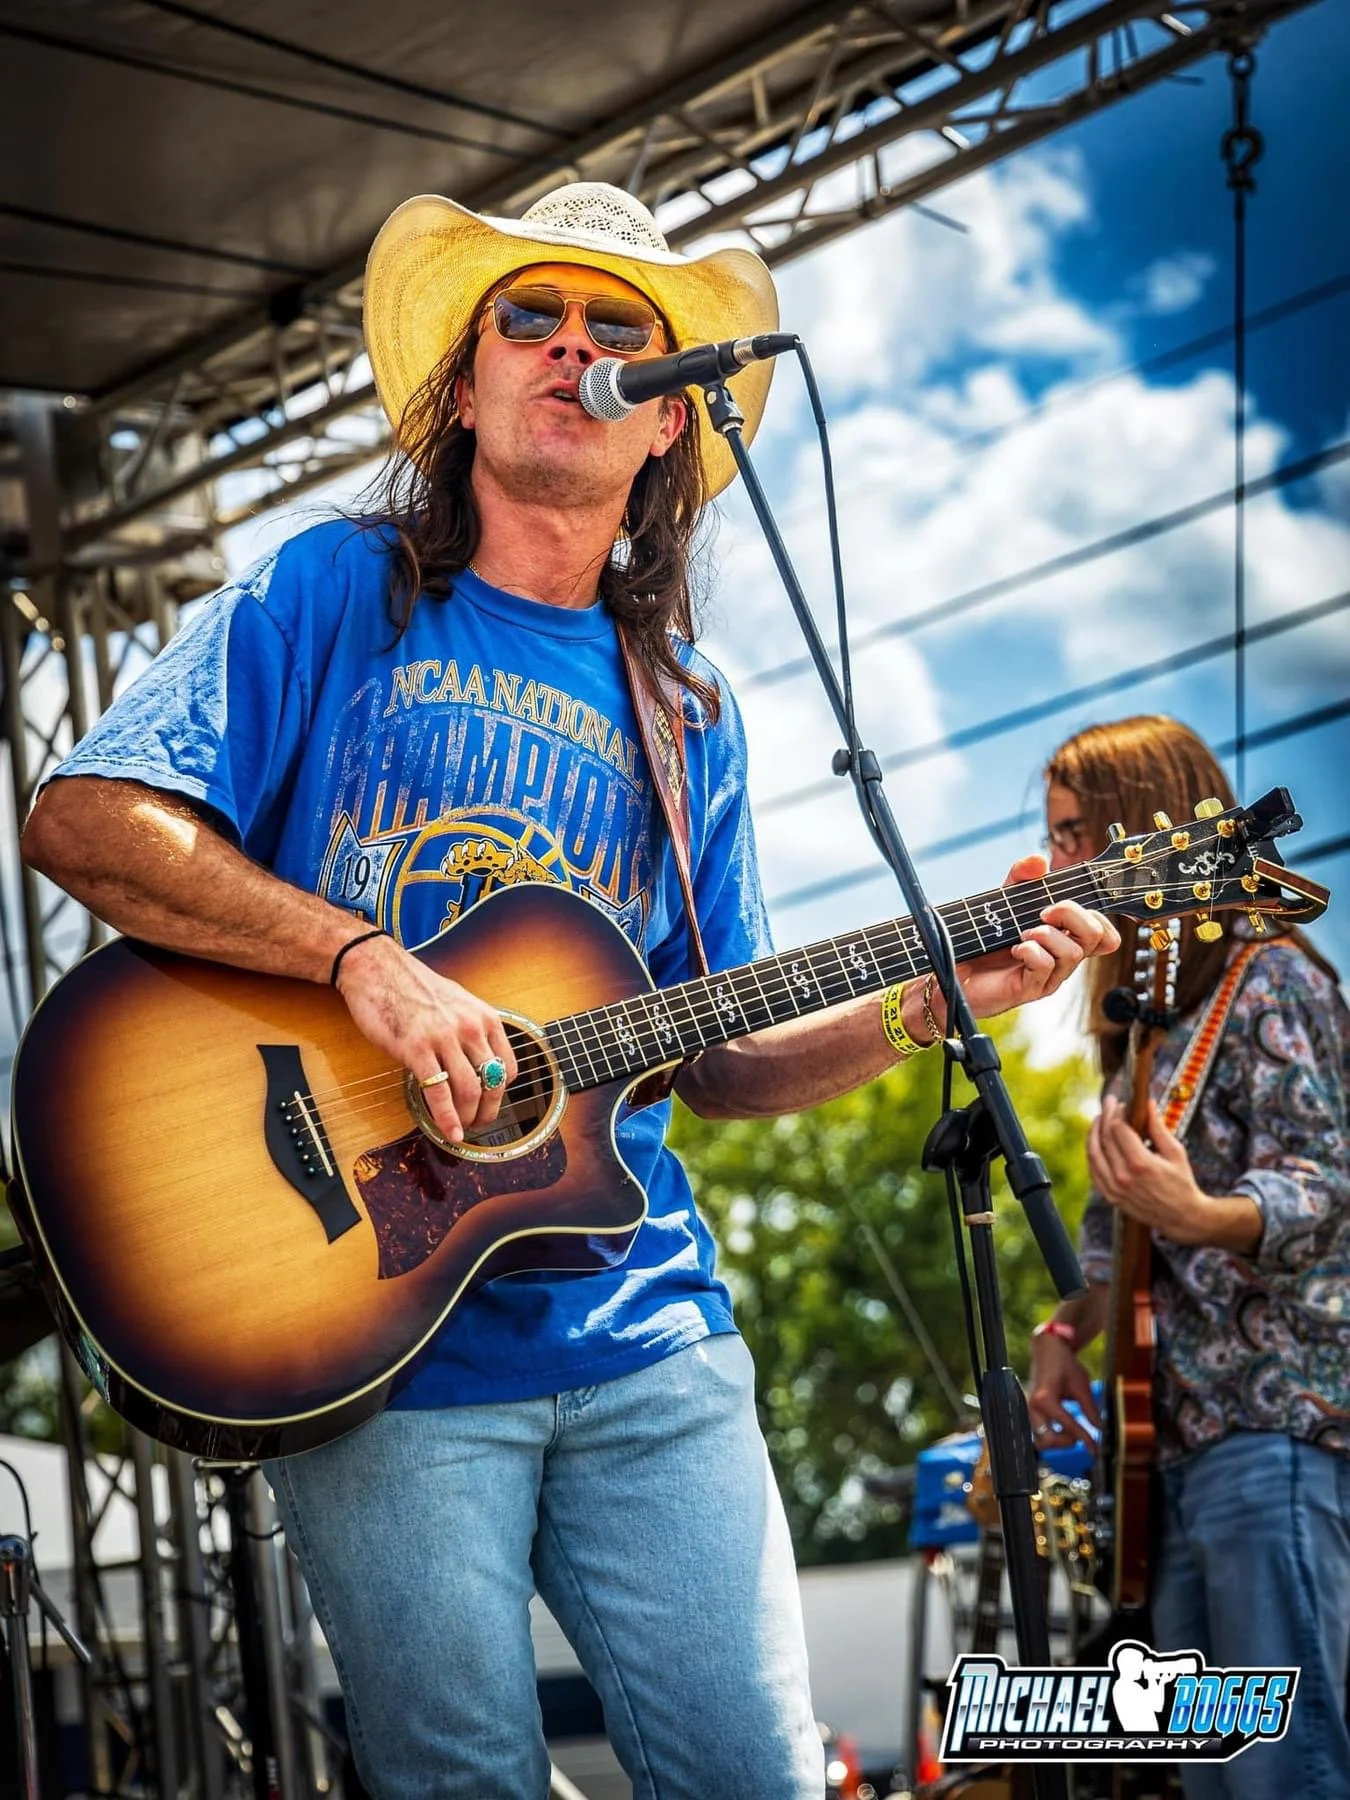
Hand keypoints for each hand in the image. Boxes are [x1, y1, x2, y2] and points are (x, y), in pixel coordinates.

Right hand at [335, 934, 516, 1146]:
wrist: (377, 968)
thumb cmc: (413, 985)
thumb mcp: (458, 1001)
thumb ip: (472, 1028)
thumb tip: (478, 1059)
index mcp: (484, 1017)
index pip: (508, 1067)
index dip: (501, 1093)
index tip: (490, 1103)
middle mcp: (470, 1028)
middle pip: (492, 1083)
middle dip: (488, 1112)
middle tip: (479, 1125)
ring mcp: (444, 1039)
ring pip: (469, 1091)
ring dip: (468, 1118)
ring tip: (462, 1129)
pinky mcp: (416, 1049)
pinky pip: (438, 1092)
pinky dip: (447, 1118)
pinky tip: (450, 1132)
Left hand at [945, 853, 1119, 1023]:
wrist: (954, 967)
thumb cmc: (986, 937)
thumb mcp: (1005, 899)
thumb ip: (1021, 877)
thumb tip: (1038, 861)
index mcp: (1065, 937)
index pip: (1104, 932)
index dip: (1098, 914)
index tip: (1064, 901)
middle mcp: (1062, 957)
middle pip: (1097, 936)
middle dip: (1072, 914)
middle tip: (1043, 912)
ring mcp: (1049, 975)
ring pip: (1073, 953)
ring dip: (1047, 934)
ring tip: (1022, 933)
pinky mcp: (1030, 988)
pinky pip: (1045, 966)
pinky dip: (1030, 951)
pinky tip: (1014, 949)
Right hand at [1027, 1332, 1099, 1450]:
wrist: (1047, 1349)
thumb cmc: (1064, 1364)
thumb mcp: (1081, 1385)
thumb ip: (1090, 1409)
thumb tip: (1101, 1428)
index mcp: (1045, 1398)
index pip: (1067, 1426)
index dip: (1084, 1438)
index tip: (1095, 1450)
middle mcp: (1033, 1407)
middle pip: (1046, 1440)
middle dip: (1065, 1442)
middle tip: (1081, 1437)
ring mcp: (1029, 1410)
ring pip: (1040, 1439)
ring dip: (1057, 1441)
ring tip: (1074, 1432)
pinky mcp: (1030, 1411)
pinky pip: (1039, 1431)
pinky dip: (1052, 1435)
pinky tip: (1065, 1429)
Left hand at [1088, 1097, 1260, 1250]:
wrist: (1181, 1217)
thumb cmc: (1182, 1184)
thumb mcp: (1175, 1152)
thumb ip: (1158, 1127)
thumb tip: (1148, 1104)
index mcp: (1140, 1163)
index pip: (1118, 1129)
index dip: (1118, 1113)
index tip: (1122, 1104)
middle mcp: (1123, 1176)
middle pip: (1104, 1137)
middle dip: (1106, 1116)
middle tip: (1108, 1103)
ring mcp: (1114, 1188)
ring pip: (1093, 1153)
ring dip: (1093, 1132)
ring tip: (1099, 1119)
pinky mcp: (1110, 1196)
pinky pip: (1093, 1170)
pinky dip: (1092, 1153)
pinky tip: (1096, 1142)